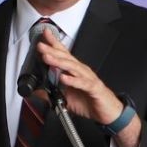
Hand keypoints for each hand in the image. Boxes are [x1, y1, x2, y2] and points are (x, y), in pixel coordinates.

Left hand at [36, 30, 140, 146]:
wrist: (108, 112)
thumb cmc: (90, 101)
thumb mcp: (67, 99)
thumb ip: (52, 95)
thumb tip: (38, 93)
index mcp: (75, 71)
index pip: (64, 54)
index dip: (54, 43)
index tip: (44, 34)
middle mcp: (81, 71)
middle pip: (65, 58)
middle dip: (52, 51)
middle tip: (41, 46)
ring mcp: (88, 78)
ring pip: (72, 67)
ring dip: (59, 62)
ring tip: (48, 58)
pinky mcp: (94, 88)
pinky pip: (82, 83)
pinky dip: (73, 80)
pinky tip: (64, 78)